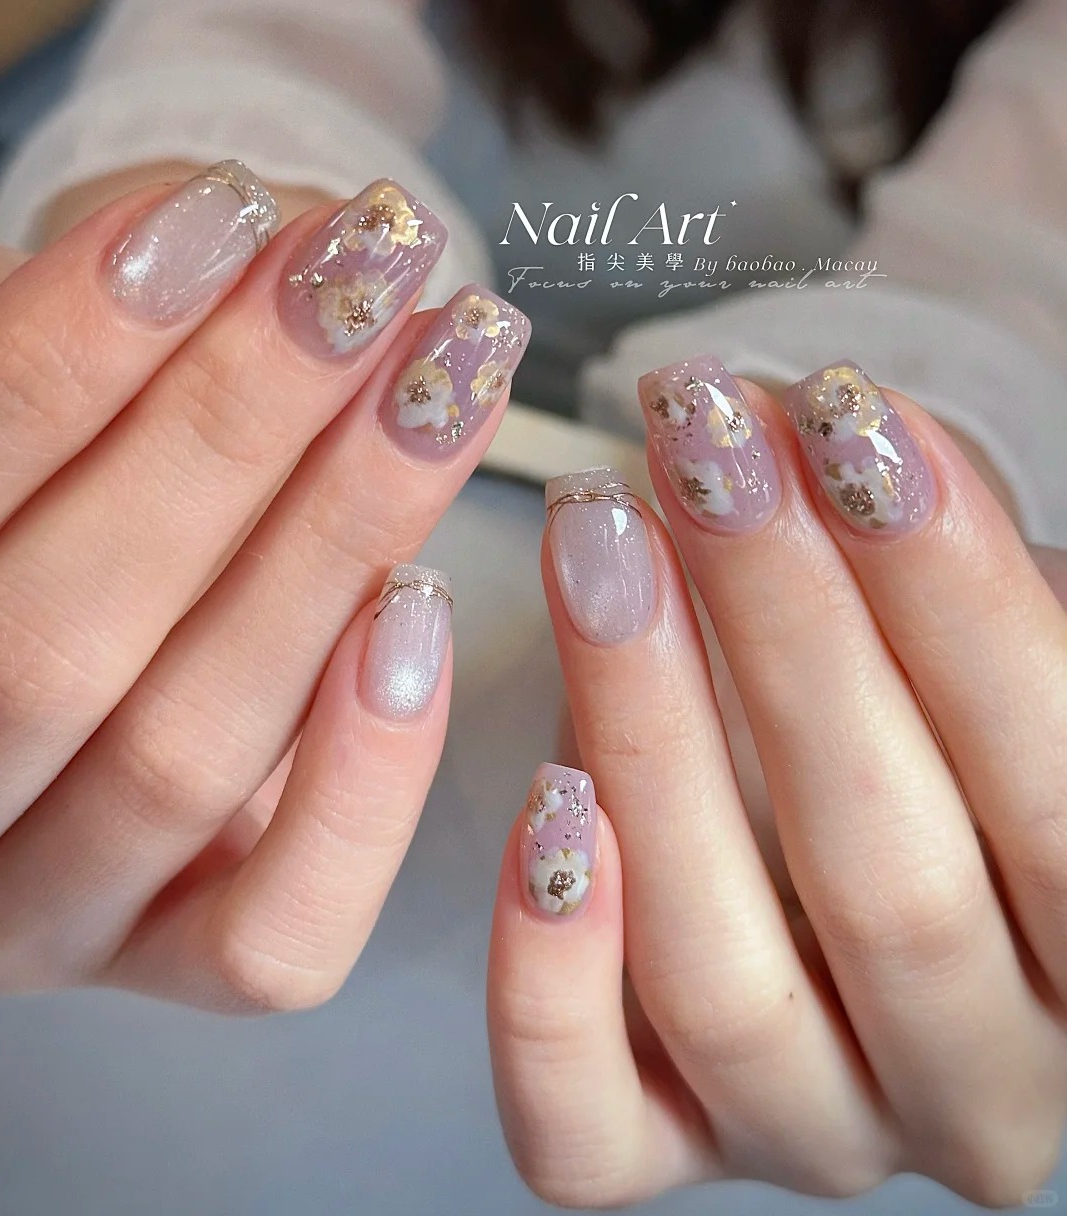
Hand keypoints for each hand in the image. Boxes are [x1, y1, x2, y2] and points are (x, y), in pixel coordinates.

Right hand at [0, 164, 528, 1010]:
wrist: (76, 616)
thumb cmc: (58, 478)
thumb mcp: (42, 414)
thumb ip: (84, 340)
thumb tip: (243, 234)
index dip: (77, 351)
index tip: (220, 212)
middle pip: (65, 633)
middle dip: (232, 429)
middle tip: (369, 269)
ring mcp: (51, 907)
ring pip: (182, 753)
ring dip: (334, 541)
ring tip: (447, 373)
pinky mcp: (182, 958)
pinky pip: (277, 934)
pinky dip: (363, 779)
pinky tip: (428, 607)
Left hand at [489, 356, 1066, 1206]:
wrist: (851, 832)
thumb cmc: (931, 721)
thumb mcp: (979, 649)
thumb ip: (943, 570)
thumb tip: (826, 427)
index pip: (1053, 791)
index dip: (950, 593)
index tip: (842, 415)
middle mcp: (976, 1080)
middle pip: (884, 879)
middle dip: (786, 628)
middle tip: (701, 446)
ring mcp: (810, 1130)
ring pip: (719, 980)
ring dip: (652, 733)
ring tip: (600, 540)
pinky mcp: (655, 1152)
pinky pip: (584, 1123)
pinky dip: (548, 970)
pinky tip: (540, 793)